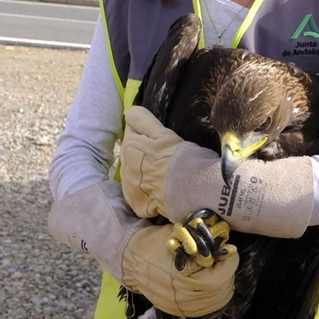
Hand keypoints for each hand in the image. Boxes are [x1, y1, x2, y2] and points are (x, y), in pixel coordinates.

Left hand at [120, 106, 206, 220]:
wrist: (194, 191)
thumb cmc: (182, 158)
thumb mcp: (164, 134)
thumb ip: (142, 121)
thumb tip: (128, 113)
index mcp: (129, 147)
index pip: (132, 131)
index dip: (147, 133)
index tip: (161, 139)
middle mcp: (125, 168)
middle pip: (132, 154)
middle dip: (143, 154)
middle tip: (166, 159)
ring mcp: (130, 188)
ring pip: (134, 174)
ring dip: (145, 173)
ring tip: (165, 176)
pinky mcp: (137, 205)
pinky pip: (139, 195)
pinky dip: (147, 193)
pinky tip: (161, 192)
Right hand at [122, 224, 238, 316]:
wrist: (130, 259)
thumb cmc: (155, 242)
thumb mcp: (180, 234)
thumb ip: (204, 238)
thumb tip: (224, 241)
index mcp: (185, 278)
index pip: (221, 276)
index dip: (230, 262)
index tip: (229, 251)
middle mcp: (184, 297)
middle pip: (222, 290)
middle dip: (227, 272)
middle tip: (223, 260)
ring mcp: (180, 307)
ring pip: (216, 301)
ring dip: (222, 285)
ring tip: (217, 271)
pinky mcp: (177, 311)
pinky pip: (205, 308)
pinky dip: (212, 297)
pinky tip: (209, 284)